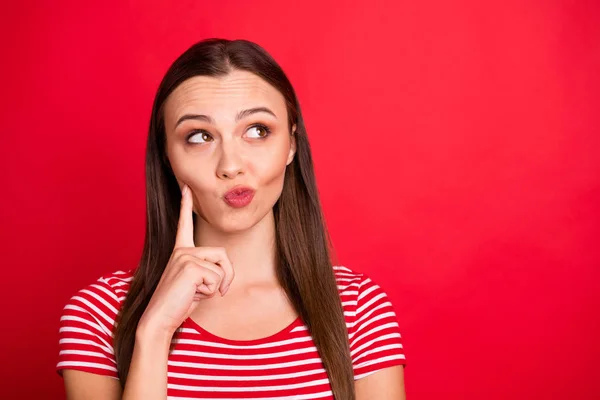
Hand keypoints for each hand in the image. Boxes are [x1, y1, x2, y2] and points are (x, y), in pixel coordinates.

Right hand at [138, 184, 234, 337]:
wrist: (159, 319)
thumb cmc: (179, 304)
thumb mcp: (197, 284)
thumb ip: (208, 271)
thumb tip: (223, 271)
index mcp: (181, 251)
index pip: (185, 224)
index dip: (185, 204)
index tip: (186, 185)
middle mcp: (182, 250)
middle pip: (223, 255)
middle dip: (227, 276)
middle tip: (212, 292)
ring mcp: (185, 256)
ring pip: (222, 268)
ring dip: (217, 286)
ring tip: (196, 293)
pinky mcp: (190, 266)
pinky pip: (217, 279)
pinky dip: (211, 292)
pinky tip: (192, 295)